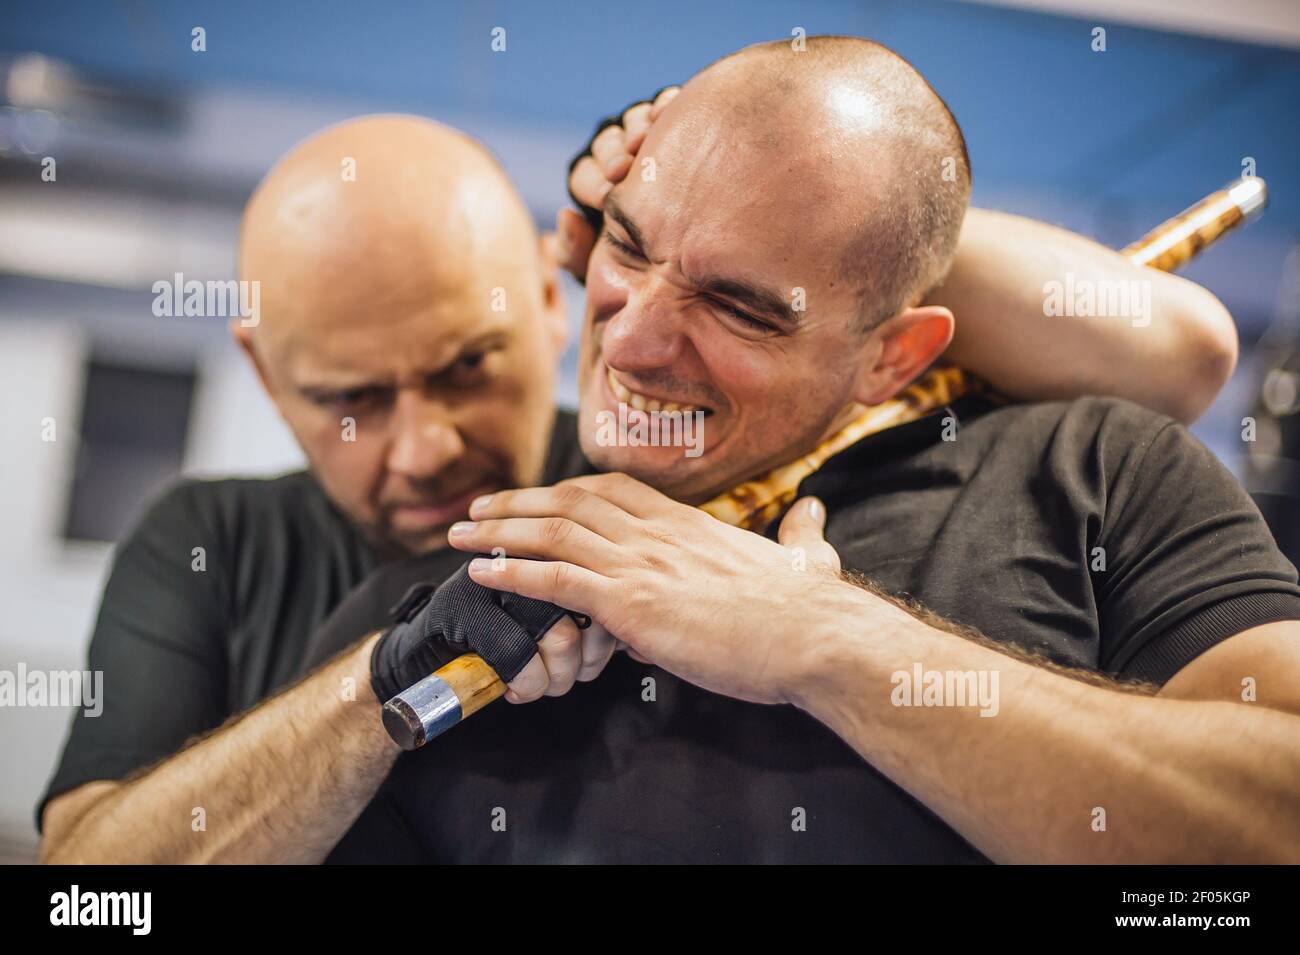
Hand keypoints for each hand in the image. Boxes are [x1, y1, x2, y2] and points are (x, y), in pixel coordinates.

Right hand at [369, 562, 617, 706]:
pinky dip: (526, 684)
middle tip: (570, 680)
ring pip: (559, 634)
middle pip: (591, 610)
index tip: (594, 662)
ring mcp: (494, 579)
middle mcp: (528, 557)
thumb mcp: (552, 620)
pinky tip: (515, 691)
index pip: (608, 586)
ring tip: (542, 687)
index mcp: (554, 551)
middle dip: (588, 661)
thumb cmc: (494, 642)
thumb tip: (631, 641)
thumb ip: (589, 612)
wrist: (422, 656)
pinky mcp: (465, 608)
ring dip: (557, 678)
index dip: (608, 635)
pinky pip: (518, 654)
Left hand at [447, 473, 847, 704]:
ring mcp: (641, 563)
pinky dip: (513, 573)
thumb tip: (814, 513)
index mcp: (687, 522)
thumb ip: (803, 534)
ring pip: (552, 533)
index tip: (536, 497)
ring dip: (498, 532)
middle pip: (569, 501)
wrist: (814, 636)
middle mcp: (657, 532)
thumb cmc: (811, 607)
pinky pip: (555, 580)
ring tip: (460, 535)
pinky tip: (483, 573)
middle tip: (477, 509)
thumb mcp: (808, 556)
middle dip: (516, 503)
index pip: (612, 490)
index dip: (565, 491)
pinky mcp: (631, 603)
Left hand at [555, 87, 679, 279]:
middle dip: (611, 154)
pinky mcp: (679, 119)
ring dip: (637, 126)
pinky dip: (665, 103)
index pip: (585, 176)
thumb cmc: (657, 263)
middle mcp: (622, 156)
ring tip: (646, 138)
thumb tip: (565, 217)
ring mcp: (651, 134)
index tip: (605, 198)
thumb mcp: (615, 269)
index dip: (592, 184)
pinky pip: (666, 102)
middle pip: (607, 143)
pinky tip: (668, 111)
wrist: (710, 253)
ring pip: (634, 119)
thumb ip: (578, 252)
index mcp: (600, 187)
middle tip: (622, 168)